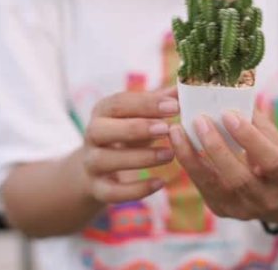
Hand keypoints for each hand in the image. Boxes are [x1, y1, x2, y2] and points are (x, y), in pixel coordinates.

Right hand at [82, 87, 178, 203]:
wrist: (97, 168)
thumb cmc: (127, 133)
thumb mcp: (139, 115)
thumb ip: (160, 101)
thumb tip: (186, 85)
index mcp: (103, 111)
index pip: (118, 103)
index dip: (145, 104)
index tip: (174, 106)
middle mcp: (92, 135)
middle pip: (103, 130)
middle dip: (136, 128)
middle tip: (166, 129)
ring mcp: (91, 163)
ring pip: (107, 160)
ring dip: (139, 157)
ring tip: (169, 154)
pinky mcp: (97, 188)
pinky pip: (112, 192)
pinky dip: (136, 190)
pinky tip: (160, 183)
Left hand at [169, 110, 277, 222]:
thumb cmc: (277, 160)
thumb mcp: (276, 142)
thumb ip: (255, 122)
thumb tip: (230, 91)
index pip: (269, 162)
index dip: (249, 139)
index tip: (229, 114)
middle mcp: (264, 199)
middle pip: (238, 178)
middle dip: (215, 148)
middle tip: (198, 120)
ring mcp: (241, 209)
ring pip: (212, 185)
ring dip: (191, 157)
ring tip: (176, 131)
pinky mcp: (221, 209)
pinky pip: (202, 186)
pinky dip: (189, 163)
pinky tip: (178, 144)